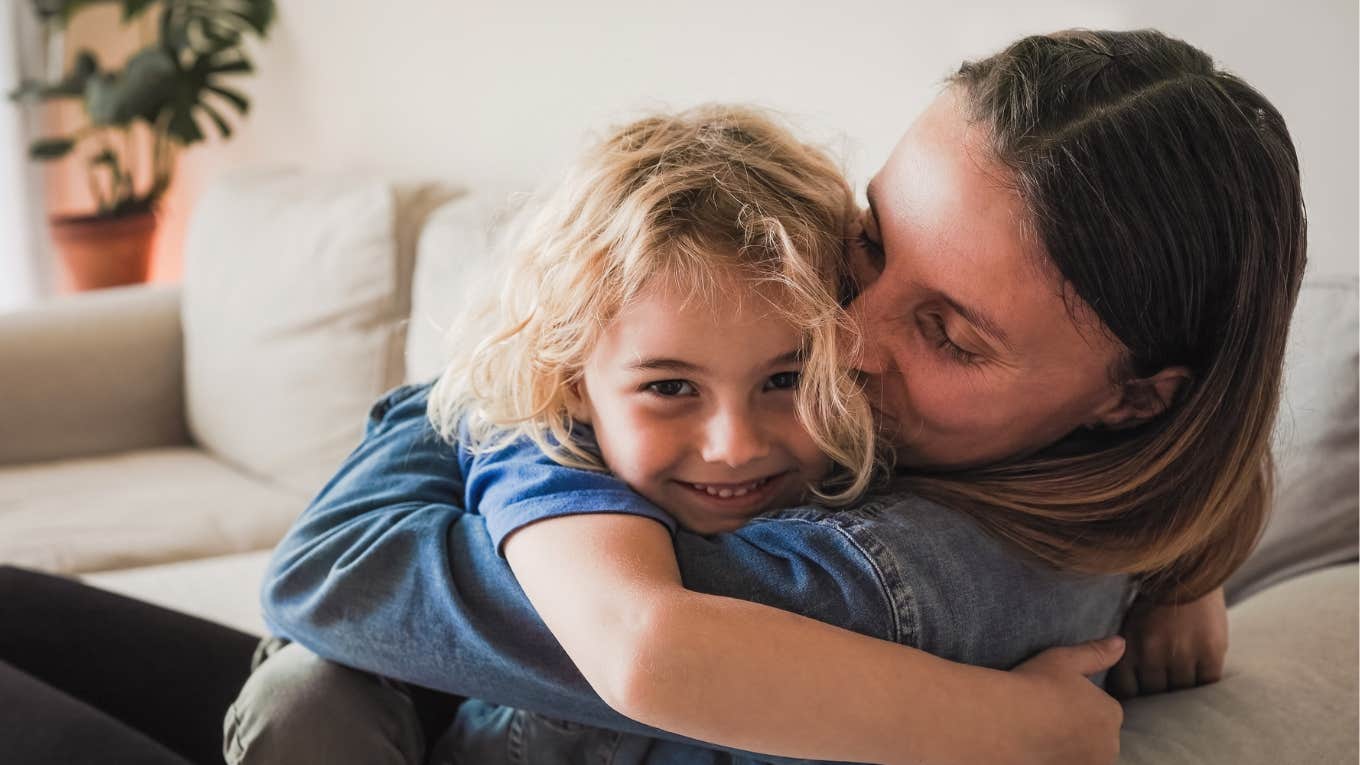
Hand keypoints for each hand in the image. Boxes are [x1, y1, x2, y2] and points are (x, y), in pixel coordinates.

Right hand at [1007, 636, 1125, 764]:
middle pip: (1097, 737)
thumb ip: (1096, 653)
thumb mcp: (1065, 660)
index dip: (1078, 705)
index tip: (1055, 701)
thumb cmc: (1036, 686)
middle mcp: (1108, 745)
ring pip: (1084, 755)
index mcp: (1110, 713)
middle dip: (1080, 731)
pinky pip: (1068, 764)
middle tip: (1047, 719)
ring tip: (1042, 738)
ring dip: (1071, 749)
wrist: (1005, 722)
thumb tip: (1122, 642)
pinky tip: (1039, 753)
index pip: (1102, 711)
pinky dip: (1058, 760)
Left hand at [1106, 587, 1227, 698]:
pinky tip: (1201, 680)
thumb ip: (1129, 651)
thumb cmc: (1154, 595)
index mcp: (1130, 644)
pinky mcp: (1211, 651)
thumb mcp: (1131, 620)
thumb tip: (1125, 683)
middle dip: (1156, 697)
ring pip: (1182, 692)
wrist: (1187, 567)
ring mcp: (1184, 653)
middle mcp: (1154, 653)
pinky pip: (1208, 683)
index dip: (1132, 697)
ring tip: (1182, 690)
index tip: (1137, 697)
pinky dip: (1204, 686)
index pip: (1127, 689)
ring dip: (1182, 694)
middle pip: (1155, 694)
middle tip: (1161, 695)